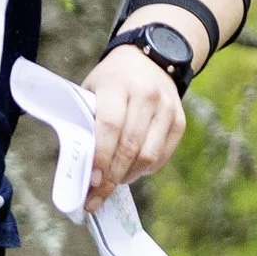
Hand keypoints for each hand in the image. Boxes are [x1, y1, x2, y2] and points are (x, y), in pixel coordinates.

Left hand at [78, 46, 184, 206]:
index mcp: (118, 85)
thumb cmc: (112, 80)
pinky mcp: (179, 121)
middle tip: (96, 197)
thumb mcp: (92, 89)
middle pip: (129, 145)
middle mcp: (146, 96)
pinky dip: (144, 170)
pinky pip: (162, 155)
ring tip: (112, 184)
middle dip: (111, 177)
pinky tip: (130, 172)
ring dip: (128, 176)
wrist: (149, 58)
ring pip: (148, 155)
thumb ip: (85, 120)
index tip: (91, 180)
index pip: (110, 125)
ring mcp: (166, 108)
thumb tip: (77, 164)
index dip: (101, 156)